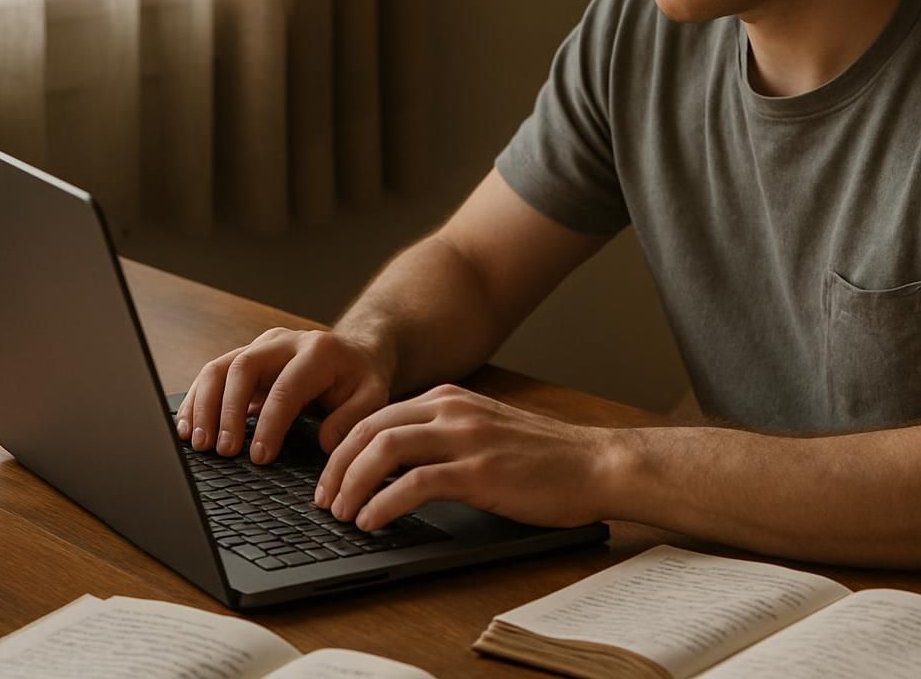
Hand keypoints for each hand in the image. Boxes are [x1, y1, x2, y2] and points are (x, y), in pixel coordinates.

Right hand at [175, 327, 394, 463]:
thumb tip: (324, 443)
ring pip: (221, 367)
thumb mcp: (373, 396)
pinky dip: (196, 400)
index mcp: (318, 352)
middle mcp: (284, 342)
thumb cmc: (361, 378)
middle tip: (223, 451)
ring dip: (204, 406)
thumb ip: (352, 419)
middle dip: (228, 412)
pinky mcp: (245, 356)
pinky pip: (213, 373)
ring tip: (198, 443)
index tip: (259, 457)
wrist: (354, 352)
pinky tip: (188, 427)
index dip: (269, 424)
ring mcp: (261, 346)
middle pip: (243, 368)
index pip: (285, 387)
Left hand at [314, 384, 614, 531]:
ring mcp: (466, 439)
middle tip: (324, 499)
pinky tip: (373, 521)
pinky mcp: (479, 471)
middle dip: (335, 466)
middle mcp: (453, 411)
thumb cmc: (546, 458)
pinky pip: (415, 483)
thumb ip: (444, 436)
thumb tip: (395, 463)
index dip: (342, 448)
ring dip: (352, 484)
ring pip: (384, 449)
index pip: (375, 416)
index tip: (329, 477)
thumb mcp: (486, 431)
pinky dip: (384, 503)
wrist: (596, 464)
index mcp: (451, 399)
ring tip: (341, 512)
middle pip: (369, 429)